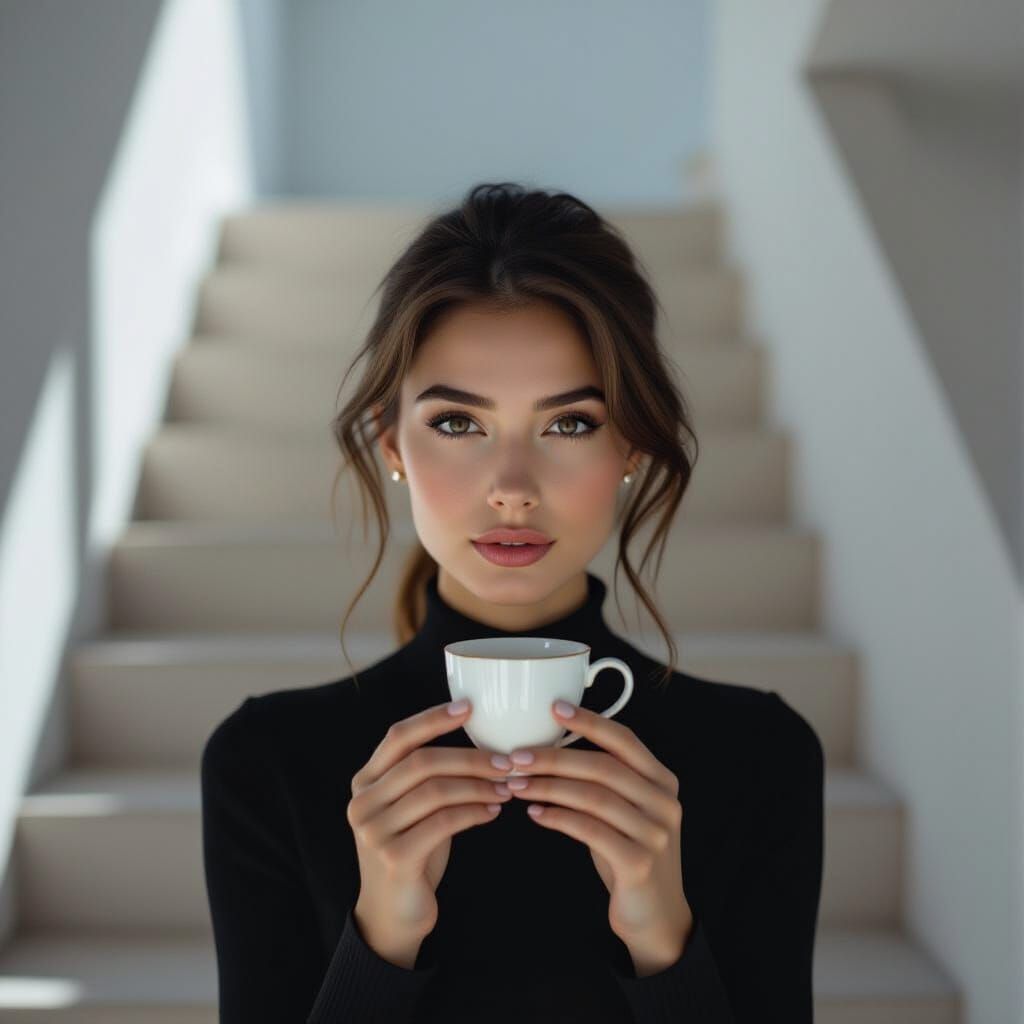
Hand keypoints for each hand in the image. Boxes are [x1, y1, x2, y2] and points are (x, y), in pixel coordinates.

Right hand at [347, 699, 511, 960]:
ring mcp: (374, 830)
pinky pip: (442, 822)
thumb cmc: (412, 851)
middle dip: (471, 758)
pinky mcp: (393, 857)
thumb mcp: (412, 808)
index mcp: (366, 781)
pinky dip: (473, 812)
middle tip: (507, 760)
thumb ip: (426, 777)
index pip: (398, 736)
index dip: (434, 718)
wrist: (392, 916)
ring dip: (478, 786)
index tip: (469, 707)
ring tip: (507, 788)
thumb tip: (479, 743)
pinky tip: (493, 812)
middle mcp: (363, 802)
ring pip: (435, 791)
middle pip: (422, 762)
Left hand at [504, 700, 693, 972]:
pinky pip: (591, 831)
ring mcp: (655, 833)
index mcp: (661, 780)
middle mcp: (664, 801)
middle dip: (555, 757)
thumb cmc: (629, 853)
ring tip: (516, 784)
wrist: (656, 916)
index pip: (624, 739)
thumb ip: (604, 781)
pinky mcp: (640, 863)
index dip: (589, 721)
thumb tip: (551, 747)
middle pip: (603, 766)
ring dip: (549, 787)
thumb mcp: (624, 811)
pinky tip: (534, 814)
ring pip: (594, 797)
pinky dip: (559, 819)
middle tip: (516, 755)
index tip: (554, 707)